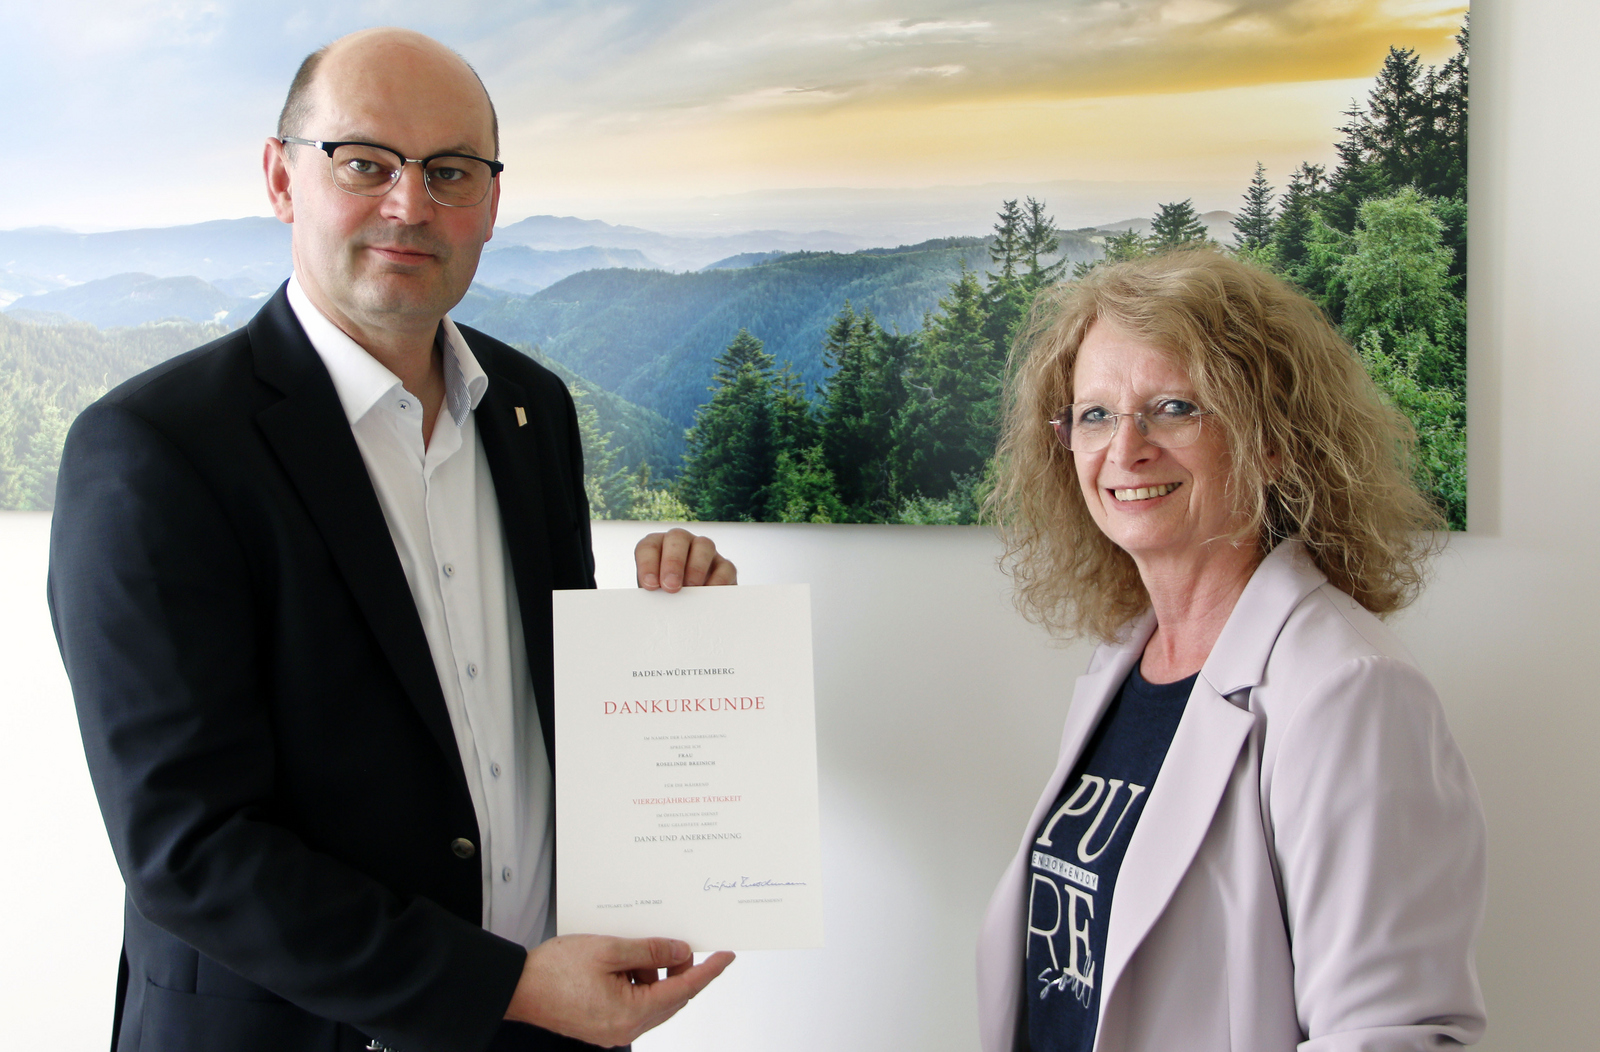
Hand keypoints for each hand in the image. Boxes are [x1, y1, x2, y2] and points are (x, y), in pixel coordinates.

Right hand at [504, 934, 734, 1046]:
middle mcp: (626, 1029)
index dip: (708, 970)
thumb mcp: (610, 950)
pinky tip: (624, 964)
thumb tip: (681, 953)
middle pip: (671, 999)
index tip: (726, 956)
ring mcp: (614, 1031)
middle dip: (679, 971)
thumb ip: (650, 951)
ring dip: (654, 976)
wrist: (517, 988)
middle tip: (676, 944)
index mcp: (631, 1013)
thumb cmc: (554, 970)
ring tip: (634, 952)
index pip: (683, 989)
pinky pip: (635, 1004)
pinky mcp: (603, 1026)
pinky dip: (638, 983)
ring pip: (654, 1001)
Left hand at [635, 528, 736, 590]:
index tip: (650, 585)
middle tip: (671, 586)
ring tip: (691, 589)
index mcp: (657, 547)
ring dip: (696, 567)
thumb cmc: (665, 600)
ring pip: (704, 545)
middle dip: (673, 562)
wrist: (688, 611)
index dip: (648, 564)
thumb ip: (653, 593)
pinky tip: (709, 595)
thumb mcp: (655, 595)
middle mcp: (681, 543)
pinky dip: (718, 580)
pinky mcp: (725, 566)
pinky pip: (726, 567)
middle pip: (677, 538)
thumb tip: (656, 599)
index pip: (649, 546)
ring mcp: (705, 552)